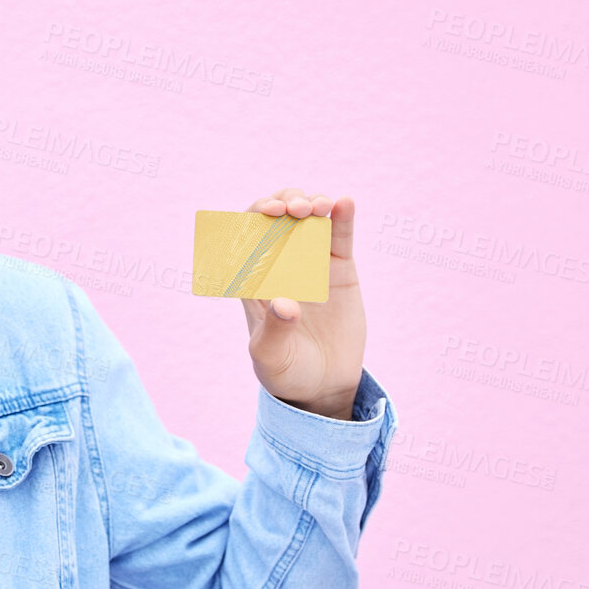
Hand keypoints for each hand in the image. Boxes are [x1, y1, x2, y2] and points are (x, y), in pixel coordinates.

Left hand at [239, 189, 365, 419]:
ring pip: (307, 219)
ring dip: (310, 203)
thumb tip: (285, 304)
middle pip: (275, 218)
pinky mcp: (339, 268)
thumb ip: (273, 331)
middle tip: (292, 209)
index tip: (266, 215)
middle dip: (281, 202)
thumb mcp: (271, 357)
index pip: (244, 237)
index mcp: (252, 279)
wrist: (322, 385)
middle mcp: (279, 264)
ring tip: (317, 207)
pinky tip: (344, 203)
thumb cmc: (285, 371)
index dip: (252, 218)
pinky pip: (339, 236)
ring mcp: (310, 263)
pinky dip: (342, 216)